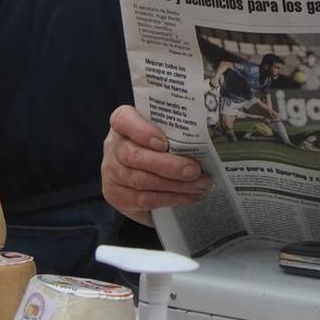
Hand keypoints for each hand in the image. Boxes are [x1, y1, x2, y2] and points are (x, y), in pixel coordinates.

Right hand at [101, 104, 210, 226]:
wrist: (139, 178)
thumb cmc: (157, 148)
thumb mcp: (164, 134)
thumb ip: (175, 133)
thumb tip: (207, 141)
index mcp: (123, 124)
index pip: (124, 120)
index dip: (142, 131)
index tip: (164, 143)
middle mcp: (113, 146)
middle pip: (134, 155)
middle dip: (168, 165)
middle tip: (195, 170)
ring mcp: (111, 172)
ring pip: (141, 181)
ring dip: (175, 185)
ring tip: (200, 185)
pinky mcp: (116, 196)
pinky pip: (144, 200)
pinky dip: (170, 199)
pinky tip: (189, 197)